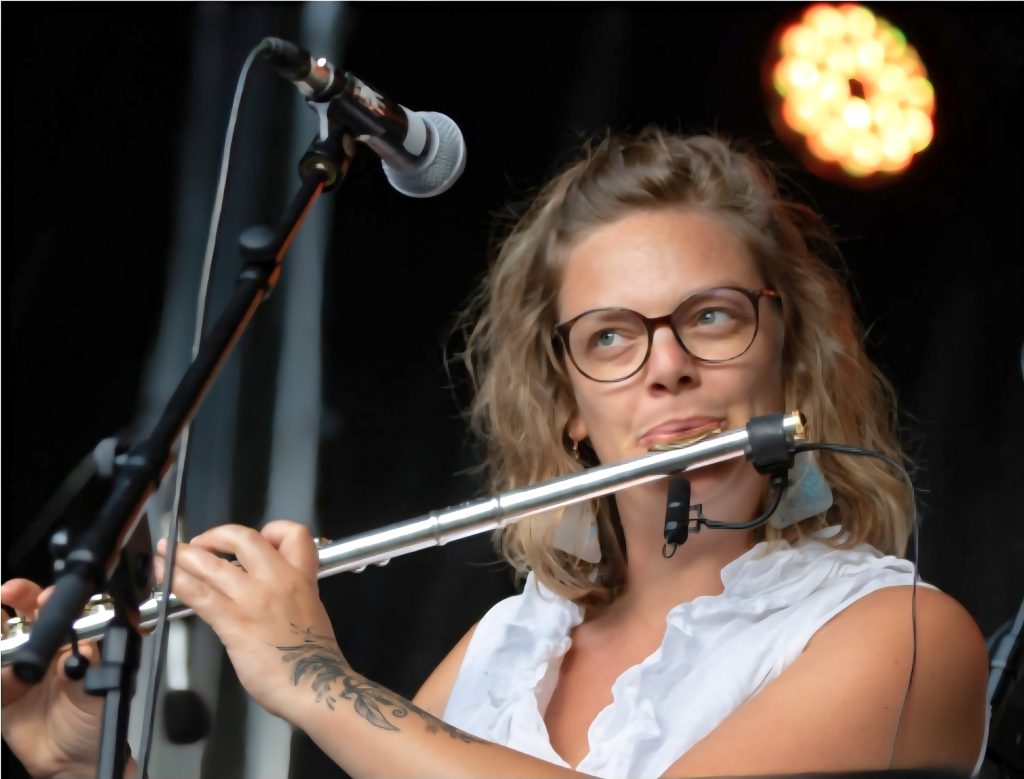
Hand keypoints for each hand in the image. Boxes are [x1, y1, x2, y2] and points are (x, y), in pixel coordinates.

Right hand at [1, 579, 103, 778]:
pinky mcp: (0, 693)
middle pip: (26, 614)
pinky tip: (0, 666)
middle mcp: (45, 653)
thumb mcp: (98, 695)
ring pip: (3, 639)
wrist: (72, 764)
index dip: (50, 601)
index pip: (60, 613)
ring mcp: (19, 672)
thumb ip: (87, 671)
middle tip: (9, 593)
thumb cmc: (94, 724)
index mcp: (72, 646)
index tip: (45, 599)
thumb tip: (78, 652)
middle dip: (18, 597)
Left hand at [155, 520, 336, 720]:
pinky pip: (199, 593)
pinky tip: (166, 579)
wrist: (315, 683)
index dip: (273, 530)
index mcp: (301, 577)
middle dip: (217, 535)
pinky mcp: (232, 620)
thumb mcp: (311, 611)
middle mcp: (277, 579)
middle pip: (243, 537)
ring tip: (166, 553)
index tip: (260, 540)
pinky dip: (177, 582)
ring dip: (184, 555)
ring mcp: (252, 598)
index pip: (293, 533)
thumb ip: (288, 594)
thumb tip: (265, 593)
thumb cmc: (314, 657)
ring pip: (211, 564)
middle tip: (203, 544)